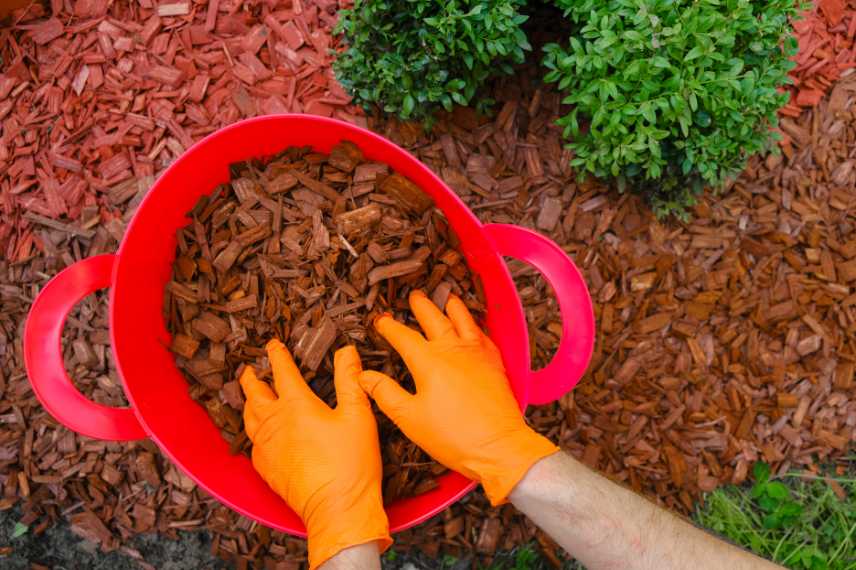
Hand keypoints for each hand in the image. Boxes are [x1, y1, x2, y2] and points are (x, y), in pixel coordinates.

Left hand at [239, 340, 390, 568]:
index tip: (273, 344)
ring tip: (250, 396)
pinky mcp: (266, 468)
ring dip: (248, 402)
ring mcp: (267, 447)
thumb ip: (350, 380)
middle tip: (251, 369)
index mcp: (297, 405)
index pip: (282, 371)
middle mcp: (275, 423)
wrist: (337, 509)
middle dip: (252, 377)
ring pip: (249, 417)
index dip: (277, 355)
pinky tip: (258, 434)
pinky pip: (252, 443)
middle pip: (255, 393)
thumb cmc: (351, 463)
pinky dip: (252, 430)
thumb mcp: (358, 415)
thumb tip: (347, 352)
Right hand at [358, 290, 557, 504]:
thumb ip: (385, 393)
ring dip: (453, 308)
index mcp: (428, 362)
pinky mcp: (494, 364)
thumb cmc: (453, 436)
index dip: (389, 327)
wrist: (498, 446)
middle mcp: (452, 350)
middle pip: (434, 319)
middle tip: (414, 297)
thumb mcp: (409, 418)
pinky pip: (483, 335)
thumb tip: (365, 376)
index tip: (380, 321)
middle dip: (421, 307)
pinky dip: (476, 325)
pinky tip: (475, 327)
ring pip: (463, 321)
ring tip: (448, 298)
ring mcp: (476, 354)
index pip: (403, 337)